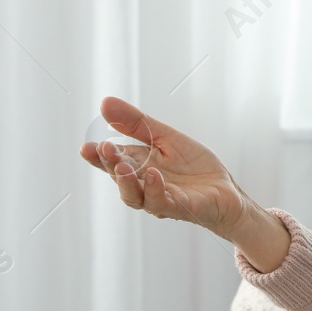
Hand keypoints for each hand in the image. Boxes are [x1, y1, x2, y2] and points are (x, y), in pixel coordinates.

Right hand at [79, 97, 252, 240]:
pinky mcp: (180, 208)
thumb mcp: (165, 136)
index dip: (98, 156)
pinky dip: (155, 189)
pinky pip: (163, 202)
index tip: (85, 147)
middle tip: (104, 148)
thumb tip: (104, 102)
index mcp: (138, 165)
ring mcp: (160, 198)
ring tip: (122, 164)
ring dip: (126, 180)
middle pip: (119, 177)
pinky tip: (153, 175)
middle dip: (110, 164)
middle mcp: (143, 185)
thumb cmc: (193, 166)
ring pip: (135, 196)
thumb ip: (136, 123)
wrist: (225, 190)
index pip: (112, 161)